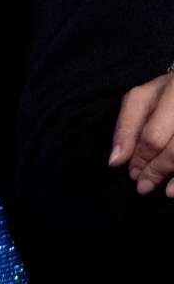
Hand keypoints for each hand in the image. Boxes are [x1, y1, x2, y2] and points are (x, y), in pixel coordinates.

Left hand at [110, 71, 173, 194]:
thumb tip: (115, 161)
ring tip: (167, 192)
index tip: (132, 174)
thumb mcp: (142, 100)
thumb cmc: (168, 94)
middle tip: (145, 187)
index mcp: (172, 91)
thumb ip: (127, 128)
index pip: (153, 135)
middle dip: (157, 170)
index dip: (141, 158)